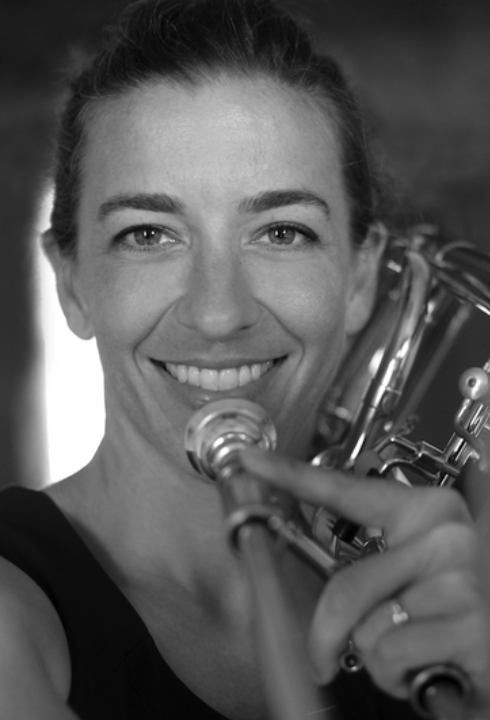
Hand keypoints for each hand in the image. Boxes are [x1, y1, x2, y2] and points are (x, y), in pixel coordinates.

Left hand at [240, 448, 489, 710]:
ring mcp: (460, 578)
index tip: (250, 461)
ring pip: (368, 628)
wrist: (488, 658)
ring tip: (413, 646)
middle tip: (326, 655)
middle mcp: (445, 534)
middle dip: (328, 633)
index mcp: (424, 510)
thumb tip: (297, 551)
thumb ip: (360, 565)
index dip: (290, 475)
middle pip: (346, 586)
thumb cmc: (439, 615)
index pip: (344, 490)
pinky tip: (429, 663)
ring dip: (378, 654)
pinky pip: (393, 655)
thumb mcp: (400, 577)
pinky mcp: (471, 625)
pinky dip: (398, 675)